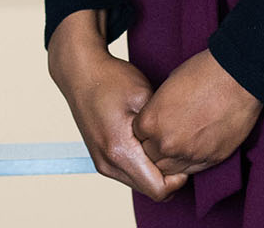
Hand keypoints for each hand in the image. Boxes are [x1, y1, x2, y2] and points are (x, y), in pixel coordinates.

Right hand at [48, 12, 188, 201]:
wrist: (80, 71)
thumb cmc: (112, 79)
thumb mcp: (145, 97)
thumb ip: (162, 128)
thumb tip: (181, 150)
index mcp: (119, 150)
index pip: (158, 189)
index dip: (178, 179)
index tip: (183, 155)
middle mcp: (108, 163)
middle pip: (150, 190)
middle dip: (169, 176)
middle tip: (176, 148)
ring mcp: (102, 163)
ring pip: (140, 185)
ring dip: (155, 172)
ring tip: (162, 144)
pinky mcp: (100, 159)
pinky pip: (129, 175)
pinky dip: (143, 166)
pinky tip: (148, 143)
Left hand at [133, 49, 263, 177]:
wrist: (235, 79)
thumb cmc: (201, 74)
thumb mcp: (167, 87)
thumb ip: (158, 111)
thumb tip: (157, 120)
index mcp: (150, 122)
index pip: (137, 137)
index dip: (146, 130)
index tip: (156, 124)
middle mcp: (166, 143)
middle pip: (151, 156)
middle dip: (156, 147)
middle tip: (168, 135)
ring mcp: (188, 154)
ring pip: (170, 169)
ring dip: (172, 159)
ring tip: (181, 143)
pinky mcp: (211, 160)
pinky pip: (193, 170)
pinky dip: (191, 162)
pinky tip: (195, 147)